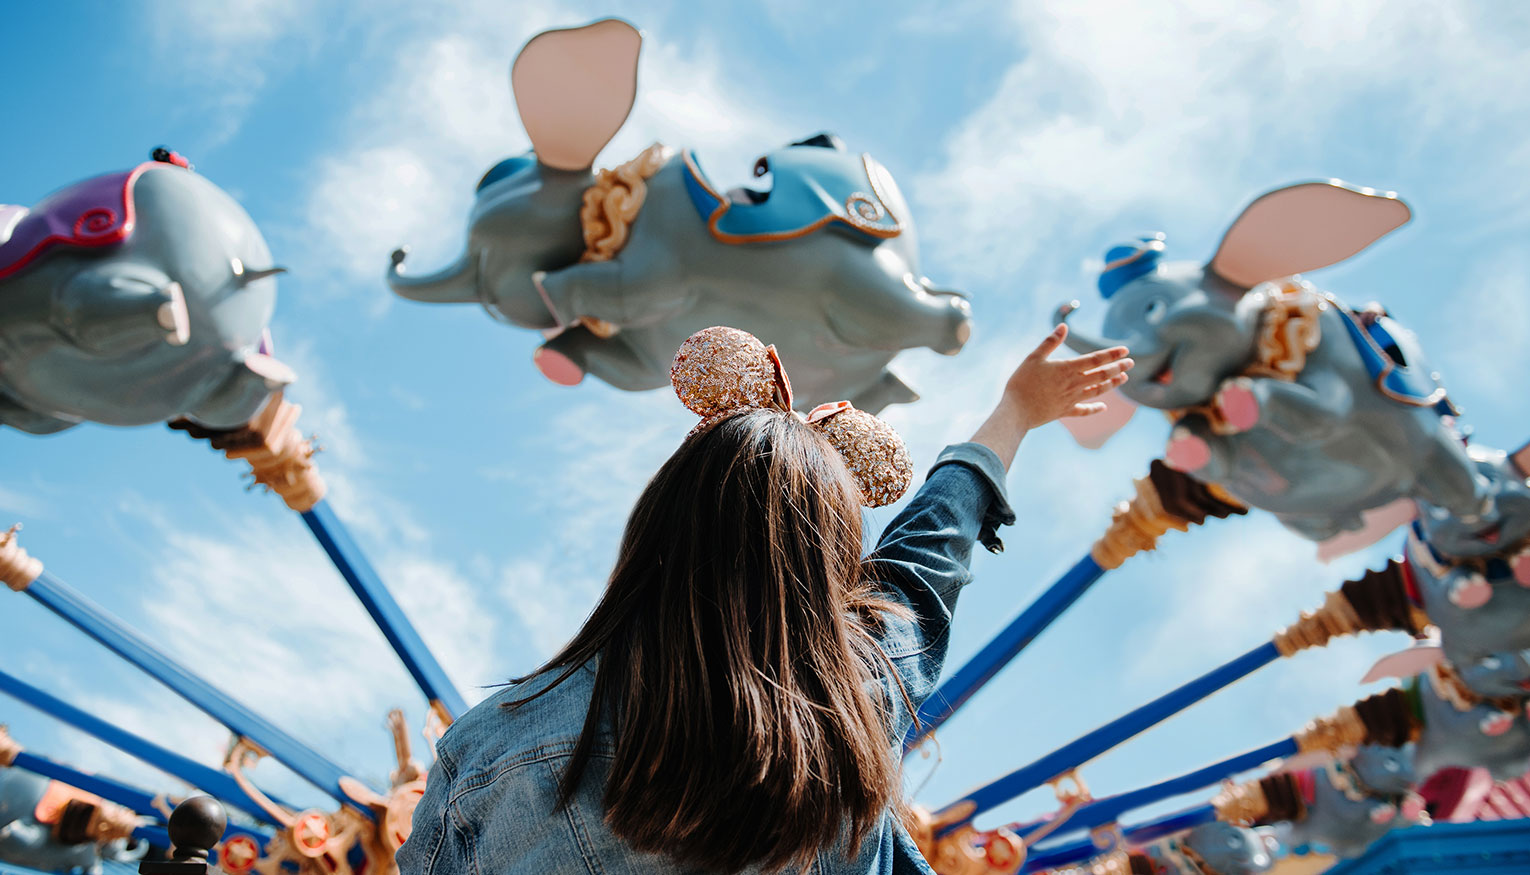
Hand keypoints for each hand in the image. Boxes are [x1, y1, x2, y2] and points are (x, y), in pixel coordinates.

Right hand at [970, 324, 1131, 470]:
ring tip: (1123, 378)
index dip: (1111, 354)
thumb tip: (1063, 326)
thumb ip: (1050, 342)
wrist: (1016, 411)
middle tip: (1131, 363)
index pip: (1095, 359)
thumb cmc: (1022, 382)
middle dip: (1118, 368)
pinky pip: (1084, 411)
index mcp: (1067, 369)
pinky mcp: (1065, 411)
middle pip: (1101, 375)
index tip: (1125, 350)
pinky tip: (1104, 407)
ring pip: (1097, 391)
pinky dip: (1095, 409)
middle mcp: (1073, 384)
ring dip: (1112, 384)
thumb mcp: (1033, 358)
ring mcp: (1071, 399)